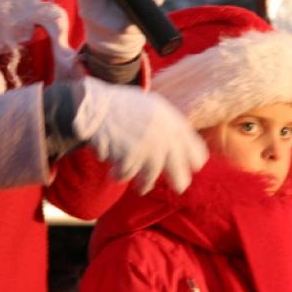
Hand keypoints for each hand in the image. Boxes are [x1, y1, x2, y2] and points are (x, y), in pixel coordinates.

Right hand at [71, 77, 206, 193]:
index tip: (191, 167)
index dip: (194, 162)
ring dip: (143, 184)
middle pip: (180, 174)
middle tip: (178, 188)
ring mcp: (147, 150)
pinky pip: (126, 176)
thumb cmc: (121, 104)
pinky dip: (119, 176)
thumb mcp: (153, 106)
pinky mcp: (130, 159)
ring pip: (150, 179)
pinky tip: (114, 173)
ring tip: (141, 187)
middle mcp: (165, 138)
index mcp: (173, 122)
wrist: (95, 105)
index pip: (196, 151)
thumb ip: (168, 123)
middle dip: (178, 182)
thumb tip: (179, 140)